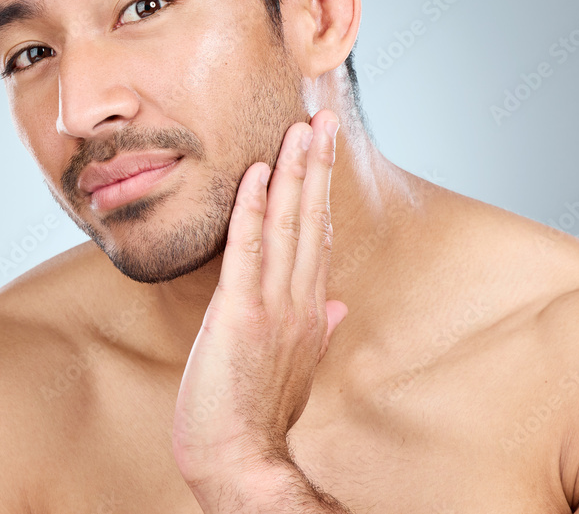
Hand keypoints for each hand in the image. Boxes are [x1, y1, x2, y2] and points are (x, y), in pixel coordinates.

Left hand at [171, 108, 347, 490]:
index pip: (319, 237)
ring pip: (287, 226)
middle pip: (312, 220)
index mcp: (309, 308)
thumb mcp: (297, 365)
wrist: (240, 460)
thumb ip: (317, 326)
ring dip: (294, 173)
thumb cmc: (260, 414)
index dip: (321, 191)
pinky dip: (252, 209)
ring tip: (300, 128)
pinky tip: (256, 174)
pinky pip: (248, 252)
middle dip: (317, 165)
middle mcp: (300, 300)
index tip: (323, 152)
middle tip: (321, 118)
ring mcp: (274, 307)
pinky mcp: (241, 316)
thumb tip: (337, 303)